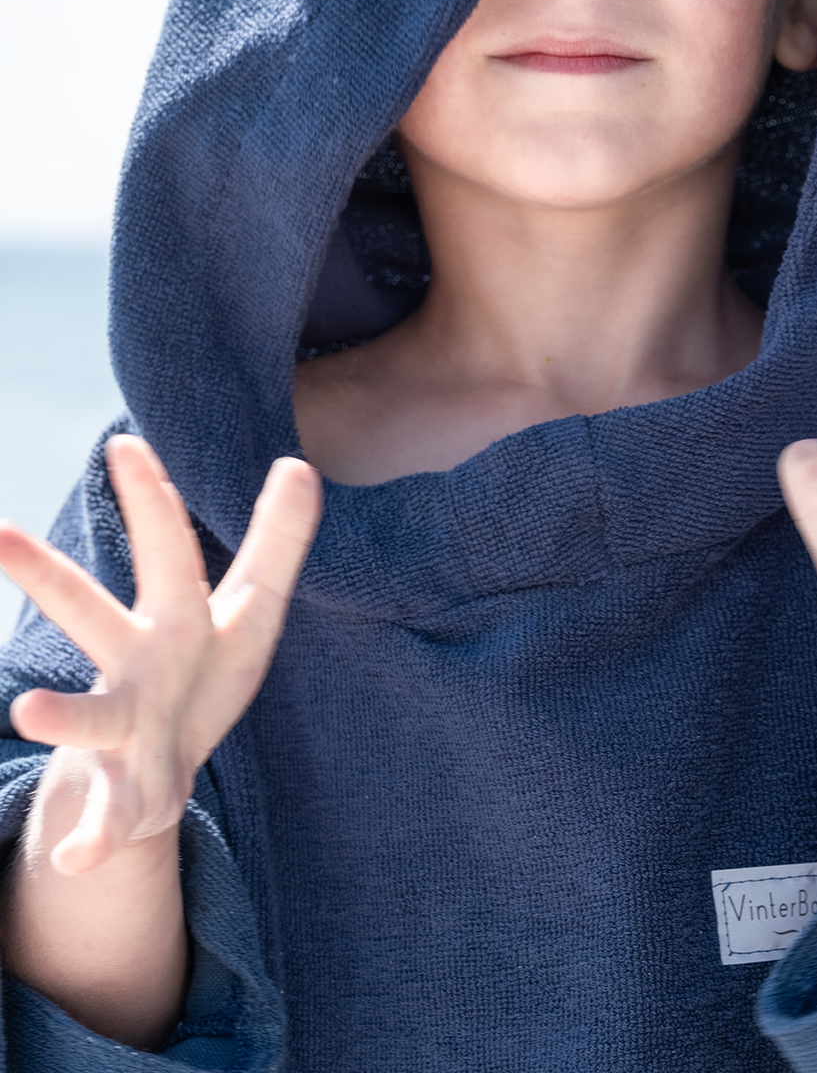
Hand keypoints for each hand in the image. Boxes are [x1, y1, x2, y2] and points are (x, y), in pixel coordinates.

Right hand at [0, 436, 320, 874]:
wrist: (160, 770)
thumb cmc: (205, 673)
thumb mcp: (255, 609)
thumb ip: (277, 541)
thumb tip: (301, 464)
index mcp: (174, 616)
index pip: (167, 551)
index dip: (152, 500)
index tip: (125, 443)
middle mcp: (134, 666)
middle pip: (92, 616)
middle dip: (49, 577)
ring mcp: (124, 730)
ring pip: (90, 719)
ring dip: (62, 715)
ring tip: (26, 715)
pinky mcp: (130, 794)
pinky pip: (109, 820)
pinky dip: (91, 839)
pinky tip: (76, 861)